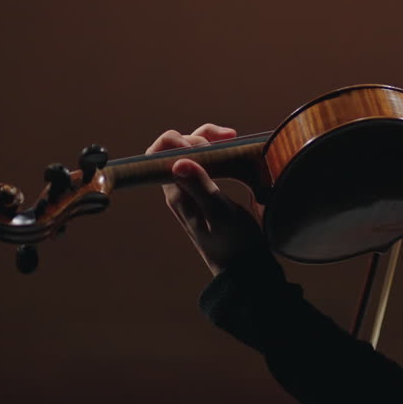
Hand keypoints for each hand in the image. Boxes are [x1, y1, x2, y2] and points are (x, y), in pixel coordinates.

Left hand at [146, 124, 265, 275]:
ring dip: (208, 139)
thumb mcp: (220, 214)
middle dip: (197, 136)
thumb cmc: (233, 244)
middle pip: (175, 147)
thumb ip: (201, 187)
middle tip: (225, 141)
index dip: (177, 141)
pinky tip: (233, 148)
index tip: (205, 146)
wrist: (244, 267)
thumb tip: (179, 162)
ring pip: (191, 151)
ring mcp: (193, 188)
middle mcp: (179, 188)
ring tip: (231, 138)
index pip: (158, 154)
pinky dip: (218, 148)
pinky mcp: (207, 189)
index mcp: (176, 193)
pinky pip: (205, 160)